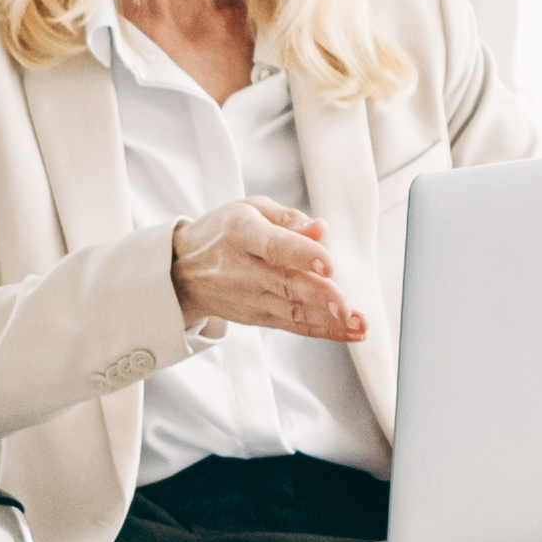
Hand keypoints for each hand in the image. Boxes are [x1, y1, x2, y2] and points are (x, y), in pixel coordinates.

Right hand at [163, 199, 364, 342]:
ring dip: (328, 320)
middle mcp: (244, 269)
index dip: (302, 255)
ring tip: (358, 324)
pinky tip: (348, 332)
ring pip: (293, 311)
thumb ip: (287, 218)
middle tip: (345, 306)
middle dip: (318, 297)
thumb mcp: (249, 210)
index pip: (274, 246)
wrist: (183, 271)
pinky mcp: (258, 317)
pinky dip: (322, 331)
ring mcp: (250, 298)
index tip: (327, 264)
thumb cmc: (223, 233)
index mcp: (241, 233)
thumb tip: (320, 228)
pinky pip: (293, 326)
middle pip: (285, 285)